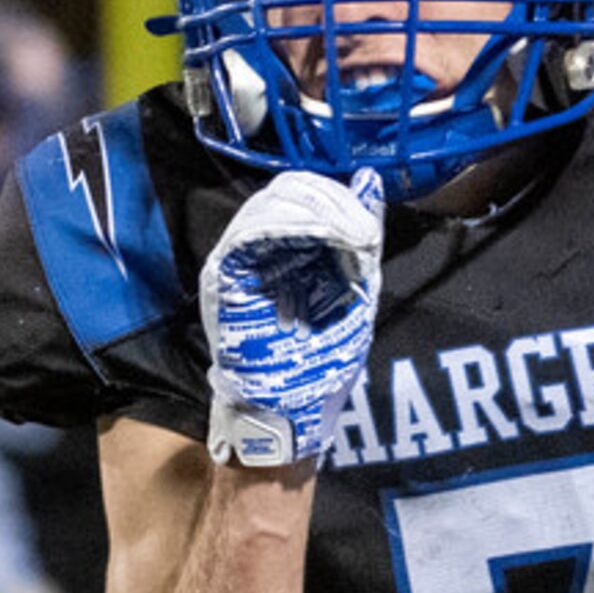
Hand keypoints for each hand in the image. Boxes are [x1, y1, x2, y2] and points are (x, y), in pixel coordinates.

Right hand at [199, 169, 383, 466]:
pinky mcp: (223, 276)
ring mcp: (238, 260)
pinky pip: (248, 232)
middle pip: (287, 191)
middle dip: (329, 201)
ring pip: (268, 205)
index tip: (370, 226)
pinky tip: (319, 238)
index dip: (338, 197)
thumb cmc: (319, 360)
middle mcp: (259, 249)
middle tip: (361, 231)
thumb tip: (370, 182)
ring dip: (315, 211)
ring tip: (349, 237)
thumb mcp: (354, 291)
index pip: (305, 193)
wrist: (292, 410)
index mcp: (290, 249)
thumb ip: (361, 238)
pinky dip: (286, 225)